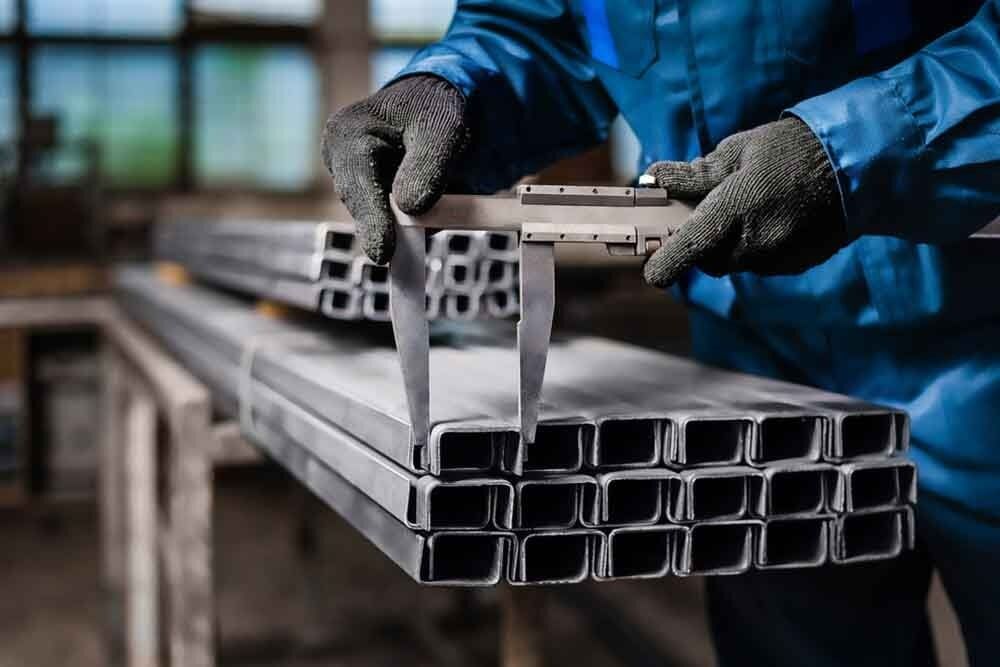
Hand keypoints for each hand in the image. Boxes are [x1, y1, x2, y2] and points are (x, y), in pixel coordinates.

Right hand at [321, 75, 467, 263]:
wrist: (437, 107)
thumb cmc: (436, 110)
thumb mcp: (443, 127)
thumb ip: (428, 165)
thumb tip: (410, 208)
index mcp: (347, 135)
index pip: (356, 183)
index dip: (371, 218)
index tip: (383, 252)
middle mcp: (341, 161)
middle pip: (363, 206)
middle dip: (387, 228)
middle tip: (404, 260)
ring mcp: (354, 183)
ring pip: (380, 218)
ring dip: (406, 225)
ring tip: (434, 219)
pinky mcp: (372, 199)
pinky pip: (391, 222)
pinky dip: (412, 226)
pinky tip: (434, 214)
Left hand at [642, 117, 847, 287]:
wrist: (856, 163)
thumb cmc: (791, 149)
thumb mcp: (738, 150)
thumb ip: (694, 174)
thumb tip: (654, 179)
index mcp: (738, 208)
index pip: (691, 245)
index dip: (668, 263)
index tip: (654, 274)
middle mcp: (758, 241)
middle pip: (710, 259)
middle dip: (704, 243)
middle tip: (711, 213)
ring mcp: (779, 257)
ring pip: (736, 263)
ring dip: (731, 244)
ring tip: (751, 208)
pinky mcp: (795, 265)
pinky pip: (761, 264)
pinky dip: (756, 248)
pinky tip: (773, 219)